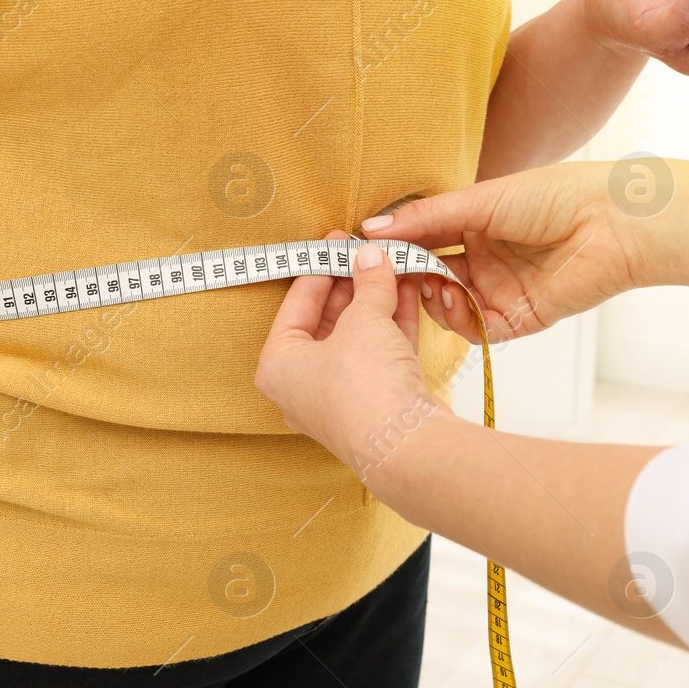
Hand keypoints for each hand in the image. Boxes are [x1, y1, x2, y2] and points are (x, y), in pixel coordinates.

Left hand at [256, 239, 446, 478]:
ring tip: (394, 263)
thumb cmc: (363, 386)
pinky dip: (395, 322)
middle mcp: (305, 385)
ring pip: (359, 337)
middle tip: (369, 252)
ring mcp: (343, 397)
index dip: (320, 267)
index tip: (337, 241)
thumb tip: (371, 256)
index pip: (296, 304)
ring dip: (378, 300)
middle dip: (352, 283)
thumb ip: (368, 283)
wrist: (406, 446)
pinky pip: (382, 353)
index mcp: (279, 365)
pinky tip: (409, 289)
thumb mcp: (363, 319)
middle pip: (328, 320)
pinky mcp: (377, 403)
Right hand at [361, 163, 648, 343]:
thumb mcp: (480, 201)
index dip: (394, 246)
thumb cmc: (554, 197)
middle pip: (430, 275)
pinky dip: (457, 318)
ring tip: (427, 284)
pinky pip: (475, 328)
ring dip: (429, 298)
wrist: (610, 224)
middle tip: (381, 276)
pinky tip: (451, 298)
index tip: (361, 250)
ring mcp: (500, 290)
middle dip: (405, 277)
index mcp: (475, 223)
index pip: (423, 238)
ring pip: (447, 306)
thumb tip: (372, 228)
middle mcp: (484, 259)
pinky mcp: (518, 318)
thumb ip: (426, 217)